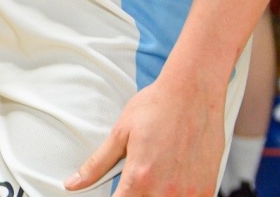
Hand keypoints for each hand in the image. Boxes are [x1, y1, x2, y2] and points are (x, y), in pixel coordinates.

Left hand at [65, 68, 225, 194]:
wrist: (192, 92)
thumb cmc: (157, 107)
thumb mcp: (119, 134)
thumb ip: (96, 165)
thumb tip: (73, 183)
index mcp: (140, 178)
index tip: (114, 192)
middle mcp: (166, 191)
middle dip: (134, 196)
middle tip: (136, 178)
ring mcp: (189, 193)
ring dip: (153, 195)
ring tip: (153, 176)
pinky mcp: (206, 190)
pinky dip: (177, 194)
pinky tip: (172, 180)